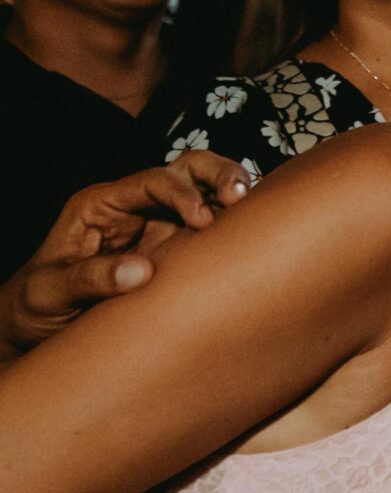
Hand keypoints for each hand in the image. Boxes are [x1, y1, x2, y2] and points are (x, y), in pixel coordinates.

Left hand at [2, 154, 250, 353]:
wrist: (37, 324)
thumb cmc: (34, 304)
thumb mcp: (48, 292)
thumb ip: (90, 278)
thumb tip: (143, 271)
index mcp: (101, 205)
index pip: (152, 182)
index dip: (182, 193)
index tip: (202, 220)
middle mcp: (135, 207)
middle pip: (186, 169)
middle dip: (217, 174)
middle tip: (239, 195)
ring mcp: (159, 226)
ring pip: (207, 190)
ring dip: (233, 193)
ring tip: (254, 210)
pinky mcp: (177, 248)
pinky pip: (214, 227)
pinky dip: (236, 225)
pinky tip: (253, 235)